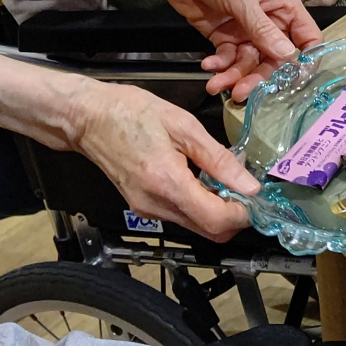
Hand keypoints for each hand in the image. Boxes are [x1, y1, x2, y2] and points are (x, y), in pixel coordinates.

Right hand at [64, 78, 256, 240]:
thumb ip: (219, 159)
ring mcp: (147, 209)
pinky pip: (181, 217)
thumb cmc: (131, 113)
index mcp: (167, 183)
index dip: (243, 214)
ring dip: (217, 212)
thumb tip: (249, 185)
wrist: (88, 118)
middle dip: (234, 218)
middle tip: (246, 190)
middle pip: (209, 232)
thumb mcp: (184, 126)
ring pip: (196, 227)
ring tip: (225, 181)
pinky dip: (199, 206)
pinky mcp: (143, 207)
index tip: (257, 198)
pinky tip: (202, 181)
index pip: (216, 220)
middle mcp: (155, 205)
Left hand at [154, 0, 323, 101]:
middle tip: (242, 93)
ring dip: (234, 76)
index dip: (305, 59)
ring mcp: (245, 29)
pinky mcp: (223, 35)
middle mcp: (268, 20)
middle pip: (273, 57)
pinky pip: (227, 58)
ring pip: (248, 62)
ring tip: (216, 85)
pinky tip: (208, 66)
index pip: (306, 36)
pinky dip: (219, 66)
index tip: (297, 81)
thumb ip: (262, 29)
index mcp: (283, 5)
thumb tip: (288, 56)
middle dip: (258, 76)